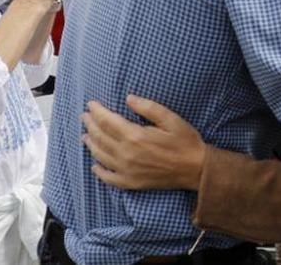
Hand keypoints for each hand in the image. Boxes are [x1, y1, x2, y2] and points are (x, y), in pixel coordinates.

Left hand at [83, 95, 205, 189]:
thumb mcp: (171, 119)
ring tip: (85, 136)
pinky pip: (109, 178)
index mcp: (135, 136)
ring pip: (101, 156)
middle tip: (84, 116)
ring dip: (91, 144)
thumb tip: (128, 98)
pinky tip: (95, 165)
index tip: (91, 104)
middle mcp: (127, 154)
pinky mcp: (132, 183)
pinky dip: (99, 171)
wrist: (196, 169)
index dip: (97, 111)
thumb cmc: (186, 142)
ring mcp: (127, 170)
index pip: (108, 121)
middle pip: (101, 137)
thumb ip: (148, 107)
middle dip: (90, 125)